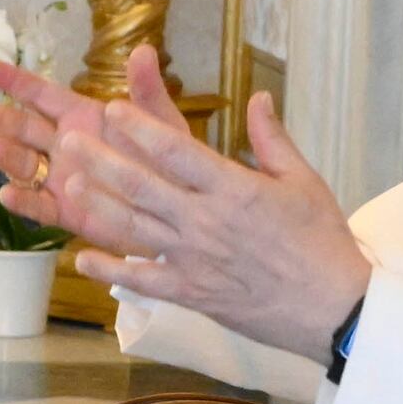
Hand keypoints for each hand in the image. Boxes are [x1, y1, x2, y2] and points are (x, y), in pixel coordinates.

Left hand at [0, 46, 373, 362]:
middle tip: (68, 142)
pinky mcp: (191, 293)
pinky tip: (82, 259)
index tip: (112, 109)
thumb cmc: (322, 241)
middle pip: (142, 185)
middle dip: (102, 161)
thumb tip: (256, 97)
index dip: (140, 127)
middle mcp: (206, 221)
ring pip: (134, 229)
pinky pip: (142, 280)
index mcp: (233, 188)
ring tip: (68, 187)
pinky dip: (110, 270)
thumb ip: (271, 139)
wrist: (334, 307)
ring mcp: (194, 259)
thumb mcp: (303, 181)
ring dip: (97, 207)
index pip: (176, 150)